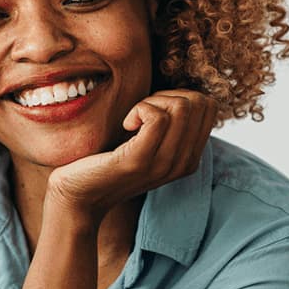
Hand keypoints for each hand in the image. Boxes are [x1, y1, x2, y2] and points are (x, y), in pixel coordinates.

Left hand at [46, 89, 218, 221]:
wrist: (80, 196)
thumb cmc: (109, 161)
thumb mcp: (148, 143)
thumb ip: (170, 125)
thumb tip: (181, 92)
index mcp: (190, 158)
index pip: (208, 106)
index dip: (180, 96)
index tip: (154, 111)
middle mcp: (183, 164)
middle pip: (198, 103)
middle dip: (168, 96)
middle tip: (141, 113)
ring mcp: (163, 164)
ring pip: (181, 107)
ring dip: (152, 102)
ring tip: (133, 119)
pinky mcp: (139, 161)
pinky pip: (158, 118)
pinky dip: (140, 109)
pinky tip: (126, 125)